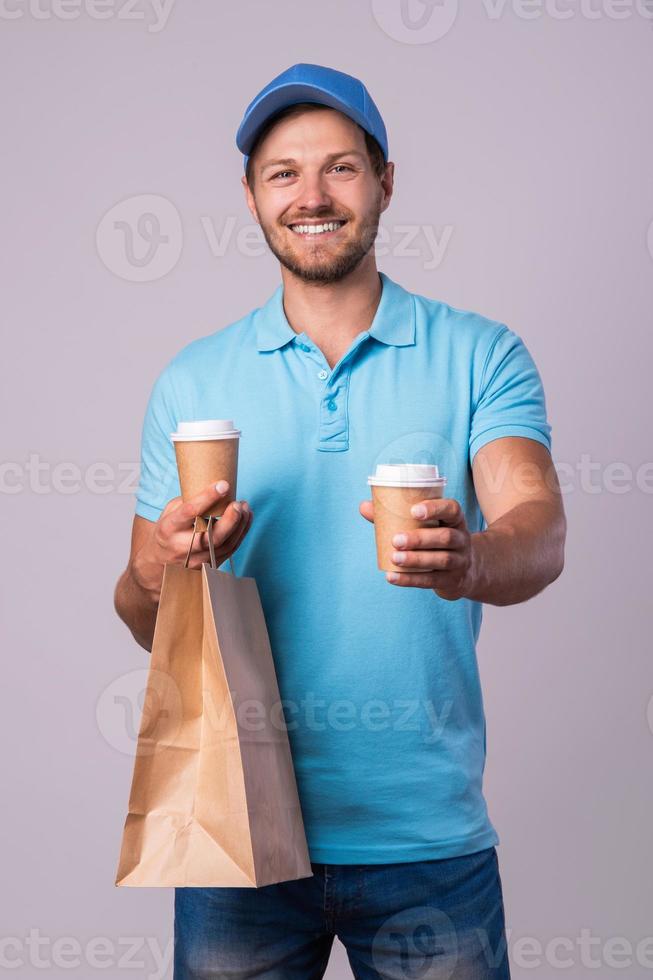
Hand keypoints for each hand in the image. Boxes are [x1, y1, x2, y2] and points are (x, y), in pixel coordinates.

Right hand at [133, 481, 252, 595]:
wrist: (159, 561)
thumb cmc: (168, 529)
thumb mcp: (170, 512)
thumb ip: (189, 502)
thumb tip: (215, 486)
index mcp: (168, 528)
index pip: (189, 512)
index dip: (208, 497)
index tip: (224, 485)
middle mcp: (181, 546)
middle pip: (211, 537)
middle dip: (229, 519)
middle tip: (238, 504)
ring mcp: (195, 560)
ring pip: (224, 545)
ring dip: (240, 525)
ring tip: (245, 507)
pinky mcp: (207, 566)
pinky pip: (230, 550)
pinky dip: (241, 533)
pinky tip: (245, 518)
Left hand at [359, 496, 476, 600]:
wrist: (465, 572)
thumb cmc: (435, 540)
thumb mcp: (425, 526)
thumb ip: (395, 516)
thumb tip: (364, 506)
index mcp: (455, 520)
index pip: (452, 509)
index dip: (435, 508)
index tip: (413, 511)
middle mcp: (462, 539)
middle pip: (445, 537)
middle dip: (420, 538)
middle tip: (396, 540)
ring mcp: (460, 561)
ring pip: (441, 560)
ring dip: (415, 559)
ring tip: (394, 557)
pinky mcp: (452, 581)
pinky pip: (431, 581)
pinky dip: (410, 580)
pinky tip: (392, 577)